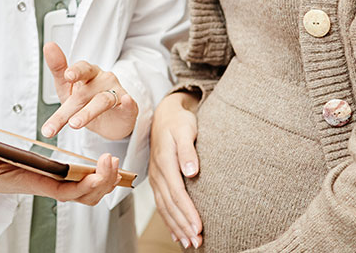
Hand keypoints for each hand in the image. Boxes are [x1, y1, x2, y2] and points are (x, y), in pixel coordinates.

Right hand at [0, 150, 120, 204]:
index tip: (98, 173)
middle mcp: (53, 187)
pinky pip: (88, 185)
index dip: (85, 185)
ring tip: (114, 161)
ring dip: (106, 180)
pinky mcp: (64, 180)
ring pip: (90, 193)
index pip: (67, 191)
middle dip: (103, 180)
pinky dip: (102, 178)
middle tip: (111, 159)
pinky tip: (110, 167)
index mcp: (40, 184)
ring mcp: (60, 186)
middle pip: (86, 194)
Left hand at [40, 42, 138, 139]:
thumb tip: (48, 45)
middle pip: (87, 90)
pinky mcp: (129, 107)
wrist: (109, 122)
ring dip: (89, 112)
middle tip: (65, 118)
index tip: (67, 76)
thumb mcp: (67, 88)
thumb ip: (58, 69)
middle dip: (73, 105)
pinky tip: (127, 100)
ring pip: (103, 100)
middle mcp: (103, 80)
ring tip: (74, 123)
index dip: (75, 71)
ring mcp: (117, 92)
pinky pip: (129, 104)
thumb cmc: (86, 100)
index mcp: (88, 73)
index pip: (81, 70)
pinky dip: (128, 102)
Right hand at [149, 91, 202, 248]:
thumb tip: (191, 172)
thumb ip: (188, 151)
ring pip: (164, 207)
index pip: (176, 192)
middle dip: (183, 225)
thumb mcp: (186, 130)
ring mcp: (156, 177)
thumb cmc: (179, 122)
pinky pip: (161, 204)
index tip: (198, 227)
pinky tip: (176, 233)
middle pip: (170, 204)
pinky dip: (168, 221)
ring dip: (176, 227)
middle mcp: (158, 173)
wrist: (165, 115)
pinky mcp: (158, 180)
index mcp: (165, 161)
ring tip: (188, 242)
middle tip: (197, 242)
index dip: (187, 211)